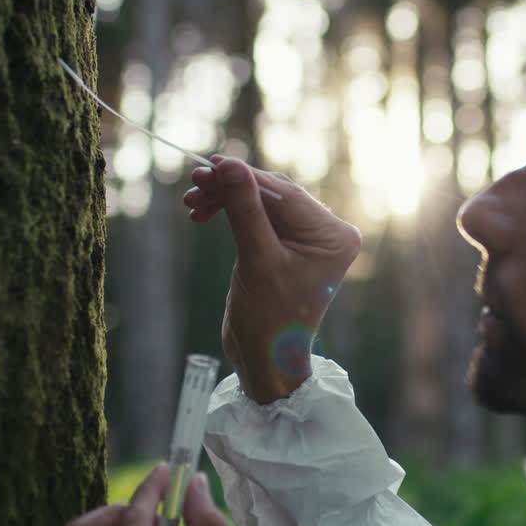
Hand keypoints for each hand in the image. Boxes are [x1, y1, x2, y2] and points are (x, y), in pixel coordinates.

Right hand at [183, 156, 360, 402]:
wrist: (265, 361)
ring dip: (225, 200)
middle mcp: (326, 233)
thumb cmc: (269, 320)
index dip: (245, 177)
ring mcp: (306, 239)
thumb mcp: (256, 261)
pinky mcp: (285, 246)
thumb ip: (244, 211)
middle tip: (194, 184)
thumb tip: (230, 165)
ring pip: (260, 203)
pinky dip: (230, 214)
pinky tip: (202, 214)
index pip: (285, 193)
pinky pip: (256, 218)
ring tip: (192, 203)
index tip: (209, 165)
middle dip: (231, 189)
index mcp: (334, 236)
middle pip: (272, 194)